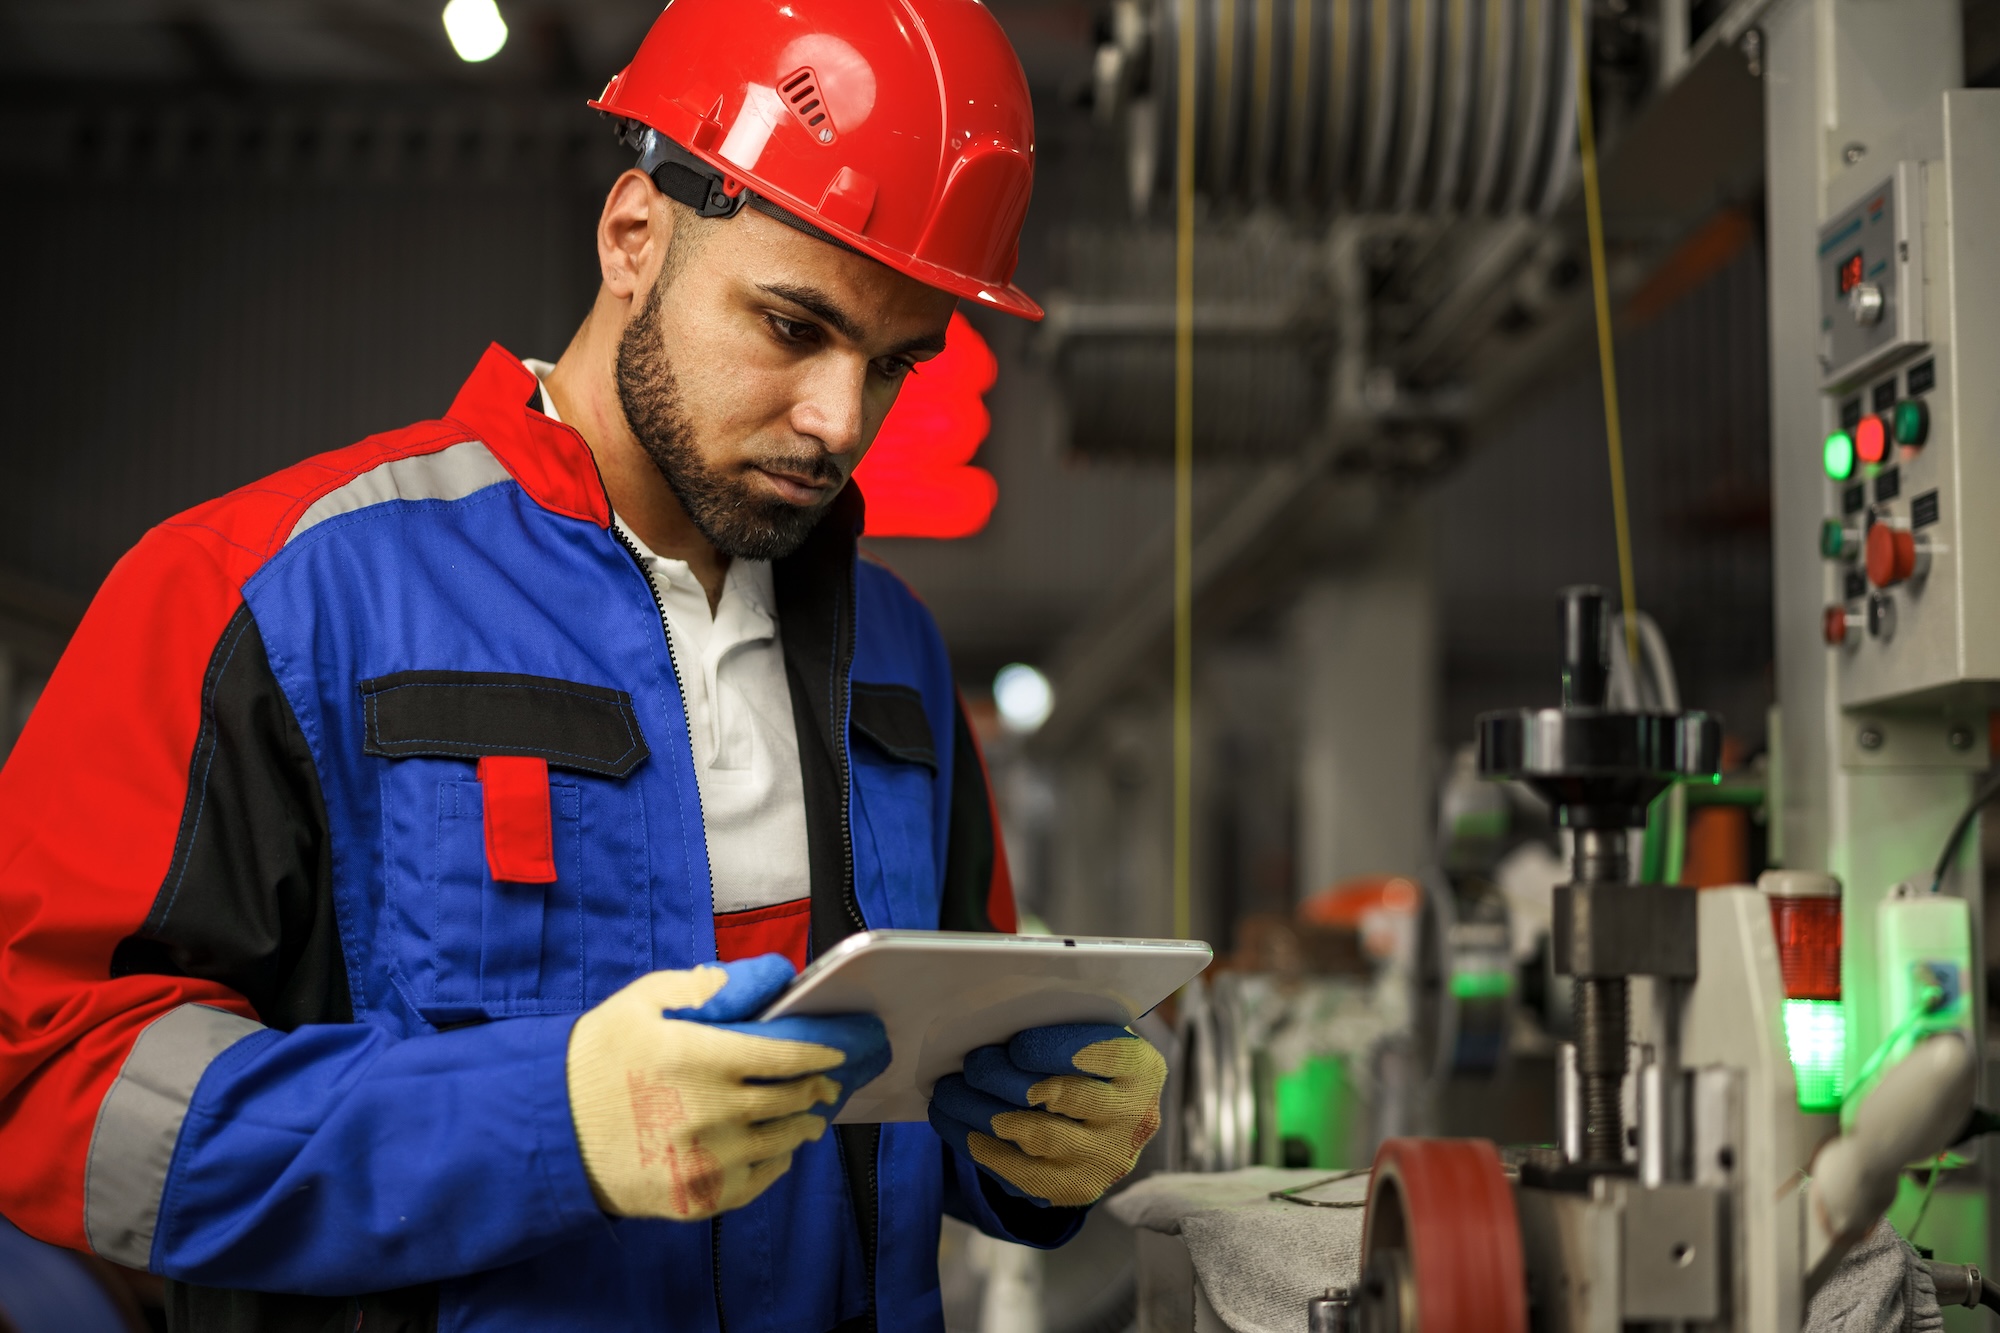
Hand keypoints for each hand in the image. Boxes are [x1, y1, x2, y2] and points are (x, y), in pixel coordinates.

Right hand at [566, 954, 888, 1219]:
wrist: (548, 1131)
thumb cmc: (599, 1058)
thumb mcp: (643, 1002)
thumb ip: (707, 987)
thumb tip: (769, 978)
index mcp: (699, 1057)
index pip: (784, 1055)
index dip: (819, 1053)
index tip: (836, 1052)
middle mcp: (709, 1111)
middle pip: (790, 1099)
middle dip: (816, 1087)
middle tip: (826, 1082)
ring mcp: (705, 1160)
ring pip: (781, 1141)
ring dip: (803, 1125)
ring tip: (811, 1115)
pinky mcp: (696, 1197)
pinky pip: (757, 1181)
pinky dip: (776, 1163)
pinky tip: (776, 1150)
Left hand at [929, 1024, 1165, 1208]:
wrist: (1107, 1121)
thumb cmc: (1087, 1062)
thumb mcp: (1090, 1033)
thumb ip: (1057, 1022)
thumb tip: (990, 1020)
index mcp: (1142, 1068)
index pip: (1102, 1053)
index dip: (1052, 1049)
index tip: (1013, 1045)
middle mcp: (1133, 1118)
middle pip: (1059, 1096)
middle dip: (1002, 1078)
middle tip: (969, 1063)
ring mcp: (1105, 1161)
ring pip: (1033, 1136)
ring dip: (979, 1111)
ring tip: (947, 1091)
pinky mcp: (1074, 1190)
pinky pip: (1018, 1172)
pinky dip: (977, 1144)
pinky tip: (952, 1121)